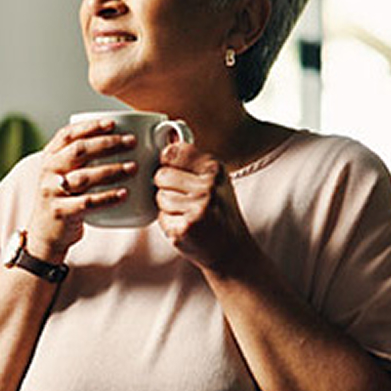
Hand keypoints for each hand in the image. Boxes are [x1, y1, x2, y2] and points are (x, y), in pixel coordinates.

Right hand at [26, 118, 136, 261]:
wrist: (45, 234)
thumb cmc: (64, 199)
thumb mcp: (65, 175)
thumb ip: (82, 160)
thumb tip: (121, 144)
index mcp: (50, 157)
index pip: (68, 134)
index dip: (90, 126)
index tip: (113, 123)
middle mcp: (48, 171)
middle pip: (78, 151)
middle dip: (107, 143)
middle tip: (131, 142)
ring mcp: (52, 191)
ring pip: (84, 176)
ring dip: (111, 170)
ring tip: (133, 167)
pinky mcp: (60, 211)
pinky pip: (87, 202)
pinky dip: (107, 197)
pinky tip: (124, 193)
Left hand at [154, 142, 252, 270]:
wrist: (231, 250)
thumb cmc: (219, 212)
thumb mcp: (215, 180)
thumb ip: (192, 162)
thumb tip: (166, 140)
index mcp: (214, 169)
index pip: (173, 152)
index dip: (168, 162)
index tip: (174, 171)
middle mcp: (208, 186)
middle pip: (161, 175)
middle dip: (166, 187)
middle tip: (184, 199)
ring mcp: (197, 208)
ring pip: (159, 196)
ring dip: (167, 207)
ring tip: (187, 214)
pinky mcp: (185, 228)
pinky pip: (161, 217)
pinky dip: (169, 223)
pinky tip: (186, 226)